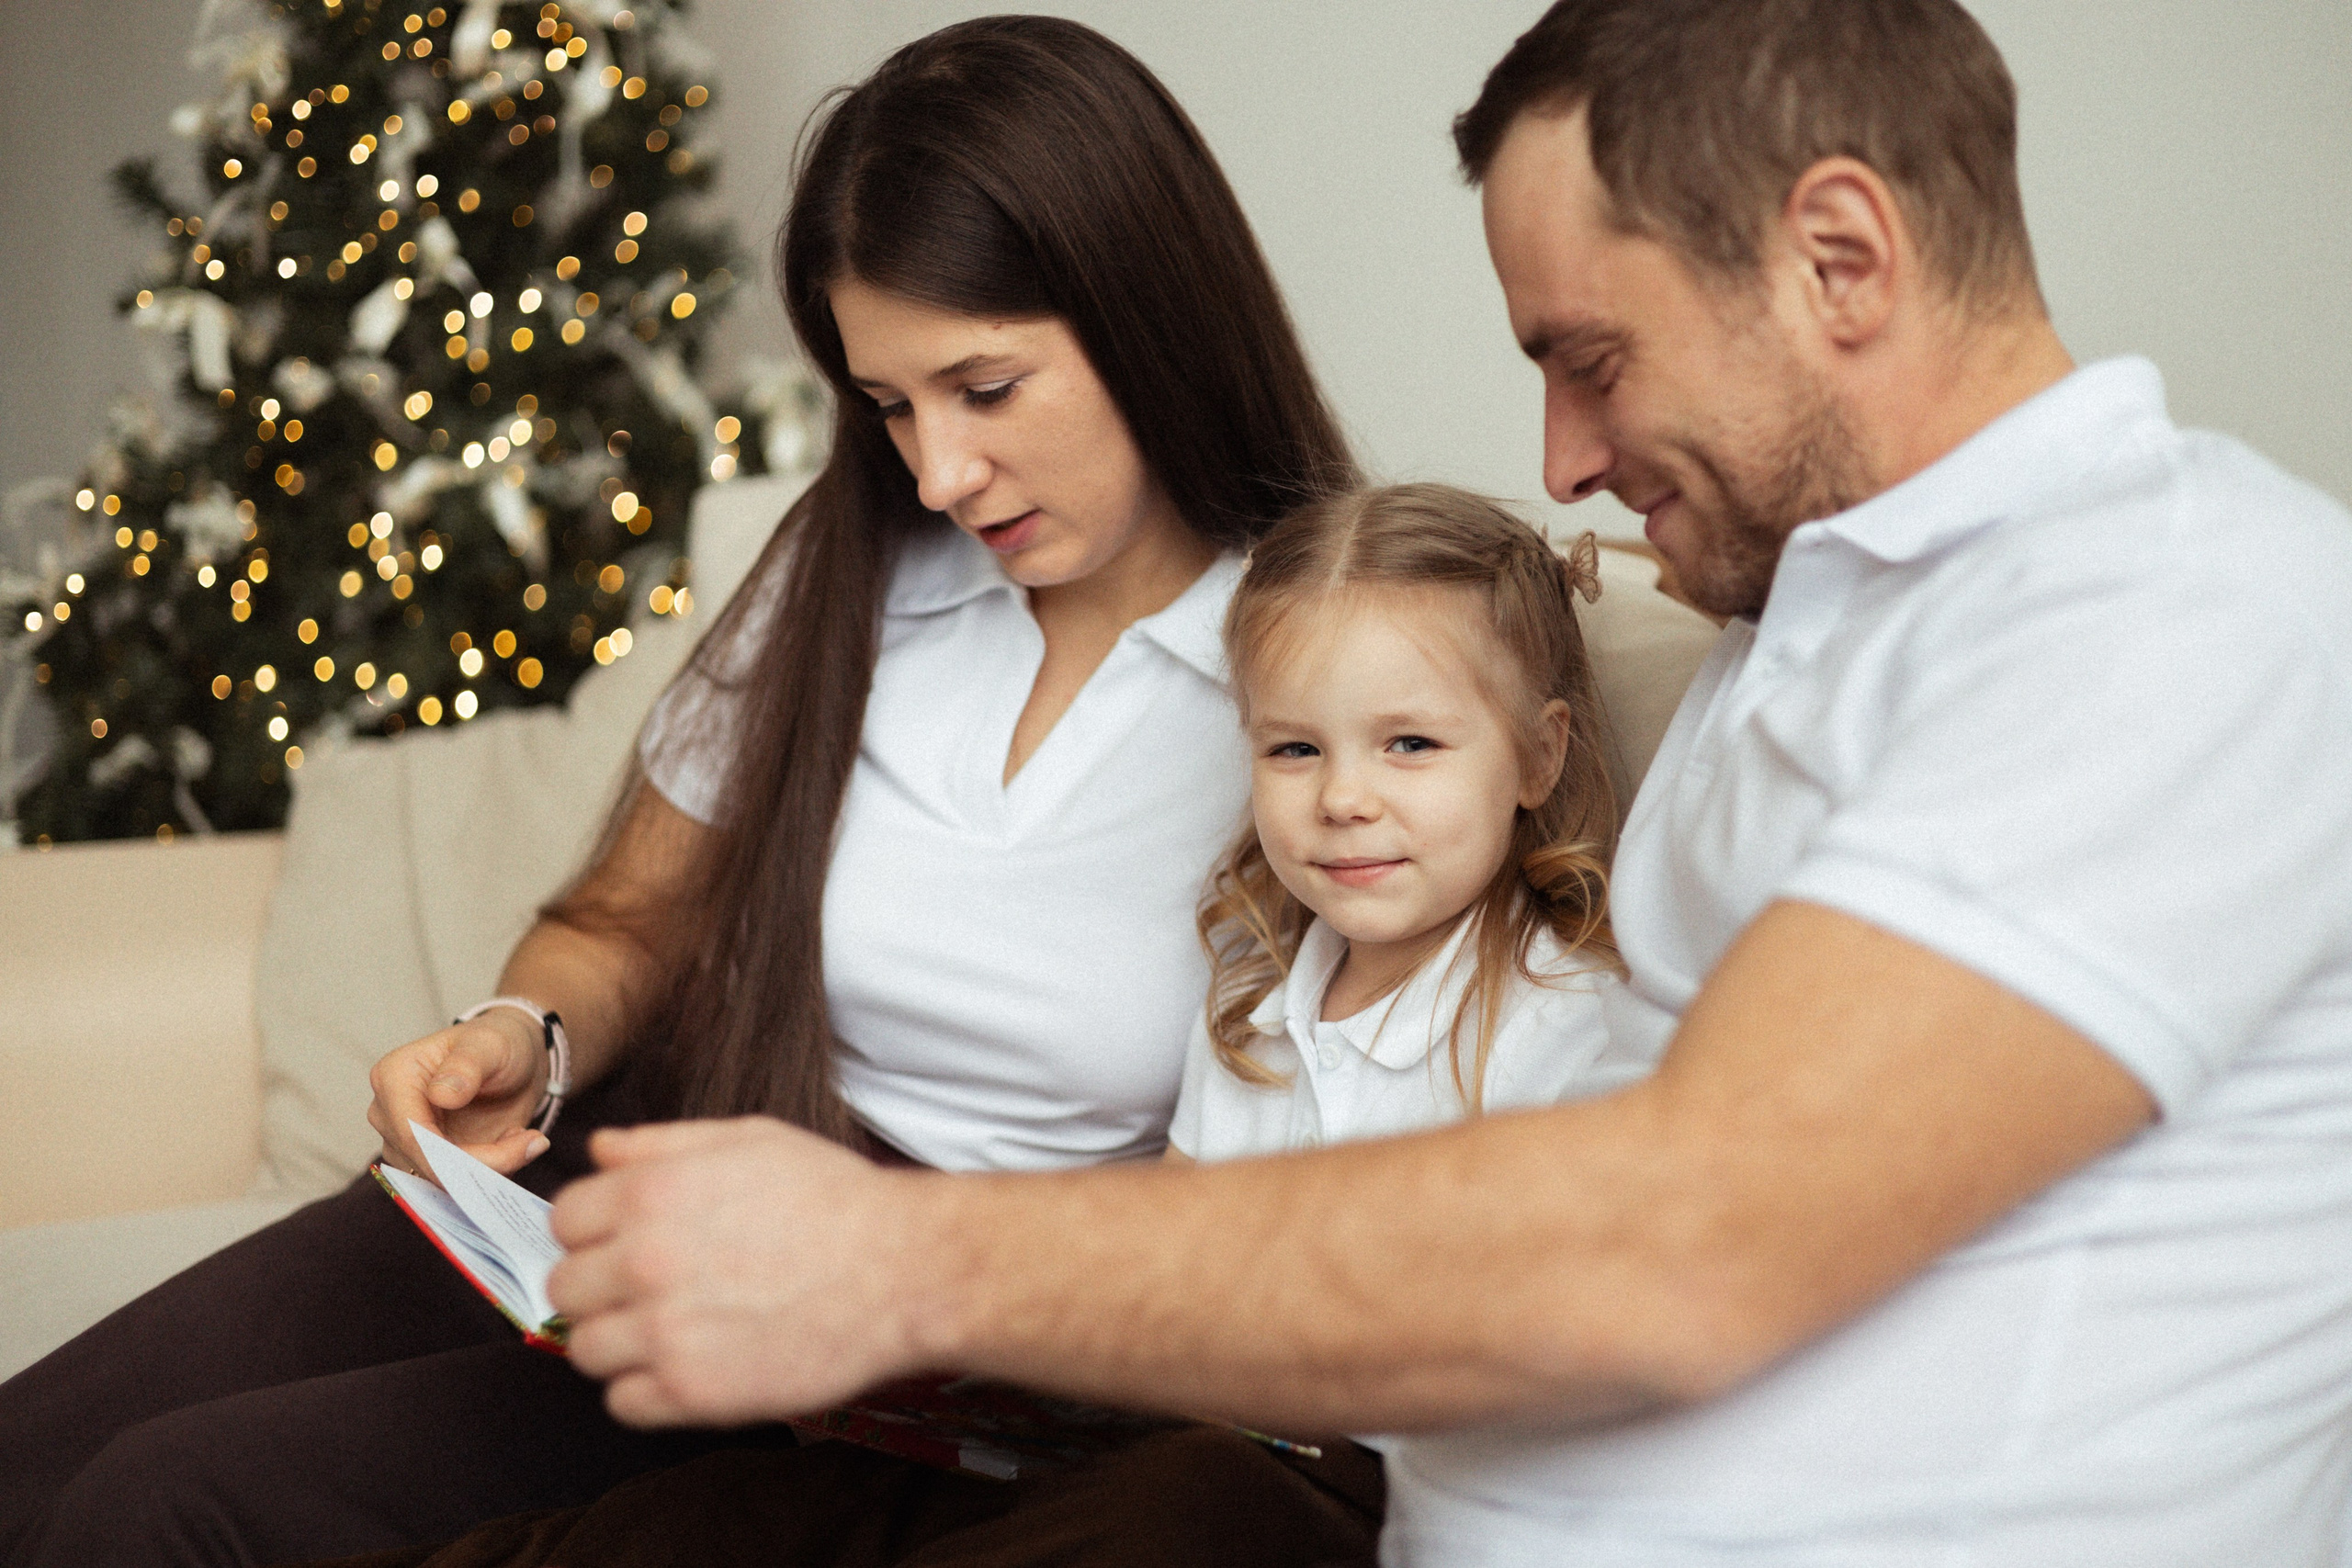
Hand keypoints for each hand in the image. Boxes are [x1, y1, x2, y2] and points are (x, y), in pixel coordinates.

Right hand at [366, 1009, 550, 1179]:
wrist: (512, 1060)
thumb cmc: (497, 1043)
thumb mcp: (490, 1044)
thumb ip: (466, 1066)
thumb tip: (440, 1096)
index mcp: (393, 1077)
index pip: (413, 1134)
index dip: (457, 1155)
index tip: (516, 1147)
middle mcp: (389, 1114)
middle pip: (426, 1163)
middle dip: (484, 1163)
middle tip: (534, 1142)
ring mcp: (405, 1142)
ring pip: (441, 1181)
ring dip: (491, 1168)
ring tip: (524, 1138)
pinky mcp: (427, 1161)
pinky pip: (456, 1184)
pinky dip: (491, 1171)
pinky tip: (513, 1142)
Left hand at [549, 1118, 932, 1426]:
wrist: (902, 1269)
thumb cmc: (833, 1199)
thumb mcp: (750, 1141)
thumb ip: (663, 1142)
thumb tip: (600, 1150)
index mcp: (651, 1192)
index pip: (564, 1220)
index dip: (596, 1229)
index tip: (627, 1240)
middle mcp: (645, 1260)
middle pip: (565, 1287)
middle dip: (602, 1285)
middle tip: (652, 1287)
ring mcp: (665, 1331)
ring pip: (584, 1349)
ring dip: (618, 1340)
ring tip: (671, 1329)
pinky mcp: (693, 1392)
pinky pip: (622, 1403)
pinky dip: (645, 1390)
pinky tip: (688, 1363)